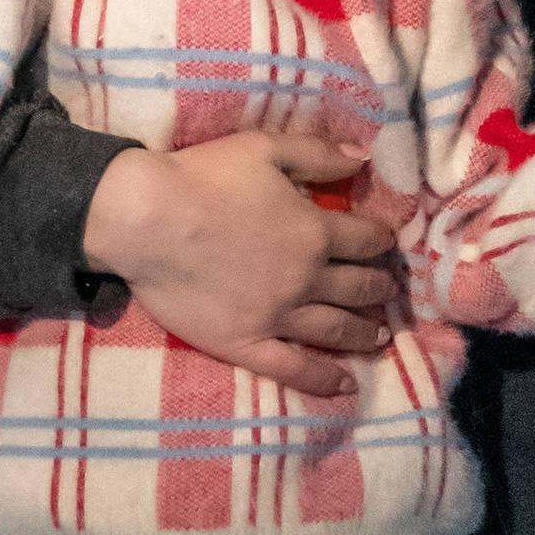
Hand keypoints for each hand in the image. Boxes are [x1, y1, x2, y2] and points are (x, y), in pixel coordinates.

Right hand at [85, 131, 402, 399]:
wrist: (146, 220)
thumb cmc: (204, 178)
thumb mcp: (266, 149)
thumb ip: (318, 154)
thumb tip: (363, 159)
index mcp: (315, 232)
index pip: (367, 240)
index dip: (382, 241)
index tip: (385, 244)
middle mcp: (306, 278)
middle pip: (360, 288)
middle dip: (379, 287)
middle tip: (388, 290)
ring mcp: (277, 316)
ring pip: (337, 329)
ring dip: (366, 332)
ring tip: (381, 334)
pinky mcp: (245, 343)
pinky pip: (293, 368)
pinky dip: (323, 379)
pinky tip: (345, 386)